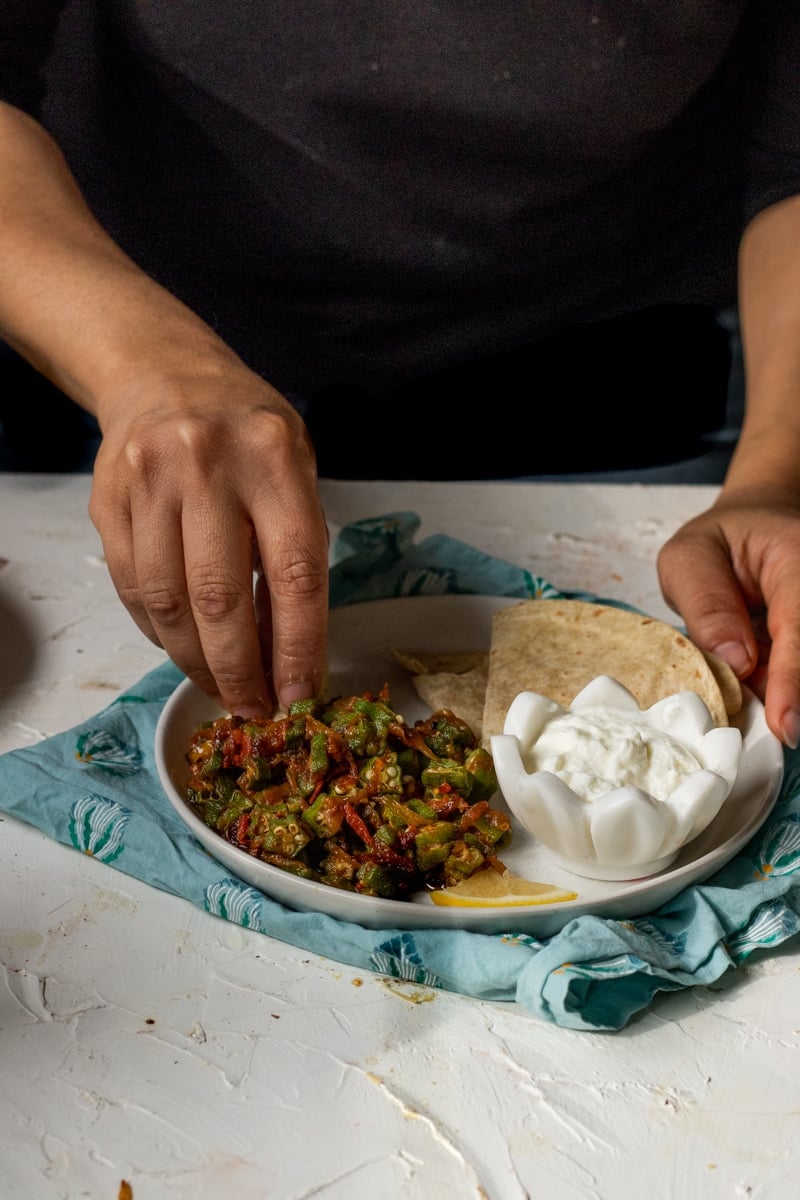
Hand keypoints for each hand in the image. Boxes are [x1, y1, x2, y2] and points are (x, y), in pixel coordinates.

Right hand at [88, 359, 329, 716]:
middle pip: (220, 597)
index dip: (297, 645)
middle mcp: (207, 465)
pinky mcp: (107, 500)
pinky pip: (134, 589)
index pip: (292, 572)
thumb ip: (296, 546)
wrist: (164, 373)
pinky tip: (184, 647)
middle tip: (254, 707)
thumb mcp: (296, 468)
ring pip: (169, 602)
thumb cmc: (247, 432)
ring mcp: (149, 481)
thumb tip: (286, 650)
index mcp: (273, 457)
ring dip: (196, 661)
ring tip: (221, 688)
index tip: (299, 694)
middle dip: (239, 670)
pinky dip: (161, 632)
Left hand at [656, 485, 799, 747]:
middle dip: (786, 696)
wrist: (754, 531)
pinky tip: (759, 699)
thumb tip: (735, 661)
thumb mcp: (689, 557)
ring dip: (780, 695)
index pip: (799, 625)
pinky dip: (778, 691)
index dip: (791, 680)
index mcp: (795, 560)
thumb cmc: (719, 543)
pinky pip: (793, 673)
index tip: (785, 724)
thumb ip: (706, 602)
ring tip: (754, 712)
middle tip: (759, 730)